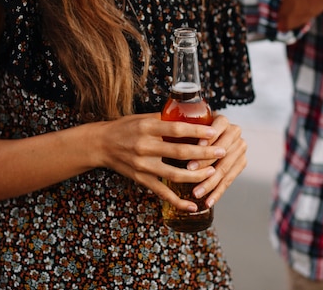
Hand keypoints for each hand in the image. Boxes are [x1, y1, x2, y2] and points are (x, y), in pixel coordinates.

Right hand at [93, 113, 226, 211]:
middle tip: (222, 152)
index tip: (214, 131)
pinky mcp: (140, 179)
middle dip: (204, 153)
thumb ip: (165, 119)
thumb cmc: (126, 127)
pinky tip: (193, 205)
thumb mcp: (143, 118)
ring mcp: (142, 165)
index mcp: (147, 128)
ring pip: (174, 174)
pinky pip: (162, 193)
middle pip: (180, 152)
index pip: (177, 129)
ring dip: (196, 175)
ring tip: (213, 173)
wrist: (101, 144)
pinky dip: (178, 201)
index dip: (197, 131)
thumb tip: (192, 116)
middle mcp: (144, 146)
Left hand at [188, 114, 246, 208]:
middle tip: (189, 171)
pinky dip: (218, 192)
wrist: (214, 137)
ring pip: (224, 168)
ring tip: (196, 193)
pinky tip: (209, 202)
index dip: (207, 138)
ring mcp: (240, 148)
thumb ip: (181, 128)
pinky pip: (230, 180)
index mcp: (223, 121)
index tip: (195, 146)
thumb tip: (161, 131)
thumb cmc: (194, 131)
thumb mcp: (189, 126)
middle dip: (204, 163)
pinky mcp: (242, 162)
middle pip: (221, 151)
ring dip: (210, 183)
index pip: (217, 129)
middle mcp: (235, 132)